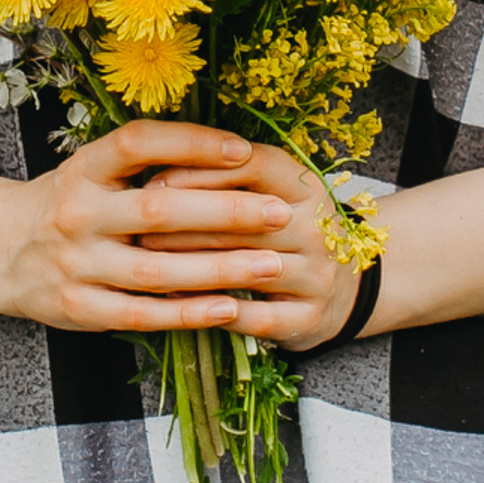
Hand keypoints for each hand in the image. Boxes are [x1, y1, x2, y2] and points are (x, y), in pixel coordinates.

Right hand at [0, 122, 296, 333]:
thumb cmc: (65, 203)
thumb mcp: (90, 170)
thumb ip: (144, 163)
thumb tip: (228, 155)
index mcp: (83, 168)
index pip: (138, 142)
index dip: (191, 143)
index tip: (242, 150)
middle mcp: (77, 212)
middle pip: (159, 209)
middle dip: (227, 212)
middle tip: (280, 212)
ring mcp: (77, 264)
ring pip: (158, 270)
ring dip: (221, 268)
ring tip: (272, 264)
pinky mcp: (80, 308)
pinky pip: (143, 314)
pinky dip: (189, 312)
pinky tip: (230, 308)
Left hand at [138, 142, 366, 350]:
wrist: (346, 288)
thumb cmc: (288, 231)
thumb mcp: (273, 194)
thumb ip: (228, 179)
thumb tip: (156, 167)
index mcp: (306, 186)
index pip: (252, 165)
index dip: (200, 170)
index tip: (154, 180)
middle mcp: (318, 227)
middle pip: (243, 218)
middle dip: (182, 219)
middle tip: (137, 222)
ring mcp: (318, 275)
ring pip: (245, 266)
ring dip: (191, 264)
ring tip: (147, 260)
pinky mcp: (309, 318)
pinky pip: (253, 315)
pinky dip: (212, 309)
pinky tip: (177, 302)